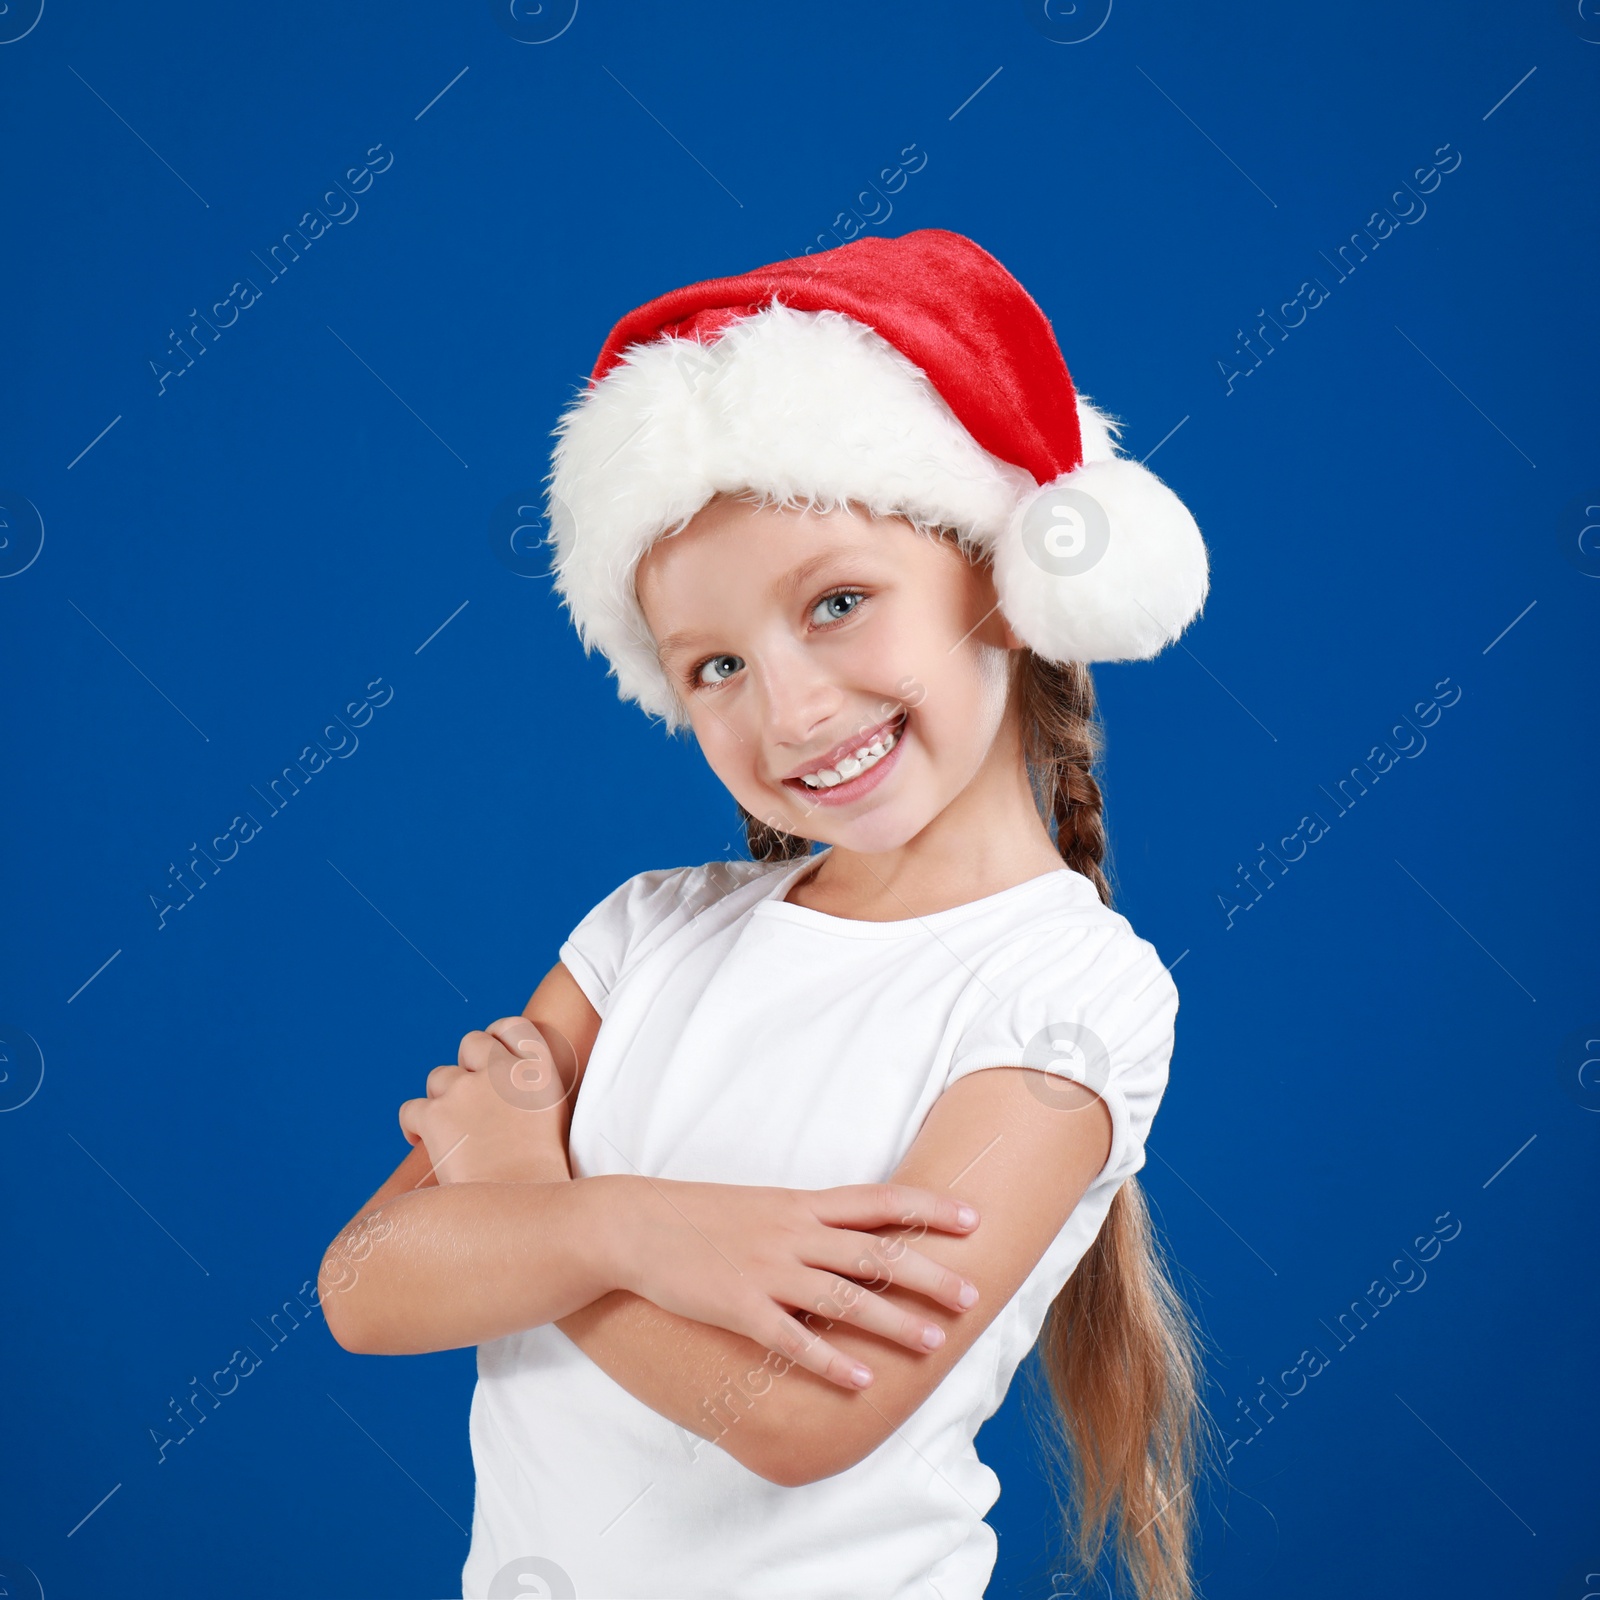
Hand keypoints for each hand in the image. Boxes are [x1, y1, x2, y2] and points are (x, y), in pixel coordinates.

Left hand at [398, 1017, 576, 1184]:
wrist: (522, 1213)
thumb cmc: (539, 1178)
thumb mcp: (551, 1118)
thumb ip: (527, 1088)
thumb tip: (498, 1080)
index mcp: (538, 1071)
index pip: (513, 1026)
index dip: (497, 1038)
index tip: (489, 1057)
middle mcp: (501, 1071)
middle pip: (472, 1042)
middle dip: (466, 1065)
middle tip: (467, 1097)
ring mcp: (466, 1089)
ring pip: (439, 1078)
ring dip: (442, 1099)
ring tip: (452, 1133)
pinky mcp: (435, 1115)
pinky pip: (411, 1110)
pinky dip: (414, 1126)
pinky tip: (422, 1142)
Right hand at [599, 1177, 982, 1389]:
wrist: (633, 1224)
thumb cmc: (699, 1214)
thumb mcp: (762, 1205)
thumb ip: (809, 1220)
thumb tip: (857, 1236)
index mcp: (801, 1204)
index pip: (879, 1202)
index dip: (929, 1210)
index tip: (973, 1219)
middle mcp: (793, 1233)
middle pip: (875, 1252)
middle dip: (928, 1274)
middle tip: (972, 1295)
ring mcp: (767, 1270)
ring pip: (844, 1297)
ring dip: (893, 1320)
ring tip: (933, 1341)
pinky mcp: (738, 1306)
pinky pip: (793, 1339)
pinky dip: (829, 1361)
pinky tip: (860, 1381)